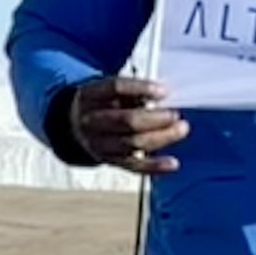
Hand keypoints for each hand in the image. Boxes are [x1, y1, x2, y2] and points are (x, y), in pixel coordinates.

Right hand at [65, 74, 189, 173]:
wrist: (75, 126)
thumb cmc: (101, 103)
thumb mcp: (108, 90)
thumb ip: (131, 91)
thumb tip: (161, 97)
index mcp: (89, 95)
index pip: (115, 88)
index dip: (141, 88)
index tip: (164, 91)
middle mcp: (91, 120)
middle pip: (125, 120)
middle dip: (155, 118)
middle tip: (175, 115)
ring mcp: (99, 144)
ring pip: (132, 143)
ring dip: (161, 137)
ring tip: (180, 129)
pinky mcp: (109, 161)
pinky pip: (134, 166)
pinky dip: (155, 166)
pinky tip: (172, 163)